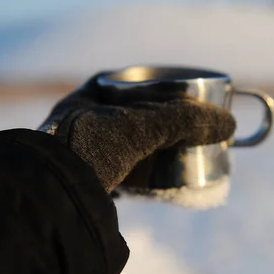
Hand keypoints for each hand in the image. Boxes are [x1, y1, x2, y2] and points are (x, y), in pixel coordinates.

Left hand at [39, 72, 235, 192]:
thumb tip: (228, 123)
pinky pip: (111, 169)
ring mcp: (76, 147)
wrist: (46, 190)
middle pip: (129, 113)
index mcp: (91, 91)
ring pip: (120, 143)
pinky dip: (131, 173)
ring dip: (144, 150)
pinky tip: (144, 182)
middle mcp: (81, 115)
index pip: (135, 82)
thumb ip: (185, 121)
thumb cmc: (90, 145)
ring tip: (170, 158)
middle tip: (183, 133)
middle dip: (155, 122)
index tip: (186, 98)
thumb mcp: (141, 126)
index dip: (163, 88)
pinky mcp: (78, 177)